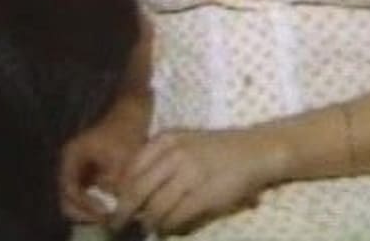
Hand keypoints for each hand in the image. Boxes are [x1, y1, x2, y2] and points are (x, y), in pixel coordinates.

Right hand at [59, 94, 150, 222]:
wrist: (132, 111)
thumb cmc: (124, 130)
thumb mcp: (122, 158)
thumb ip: (116, 184)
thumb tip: (116, 207)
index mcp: (71, 157)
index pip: (70, 190)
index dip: (85, 205)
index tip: (105, 213)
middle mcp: (69, 164)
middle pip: (67, 198)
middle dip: (84, 212)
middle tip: (104, 220)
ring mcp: (78, 168)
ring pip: (76, 198)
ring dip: (89, 210)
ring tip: (108, 217)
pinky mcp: (89, 172)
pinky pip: (86, 193)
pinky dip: (96, 203)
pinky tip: (111, 208)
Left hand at [110, 128, 277, 234]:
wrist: (255, 151)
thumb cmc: (216, 149)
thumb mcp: (183, 143)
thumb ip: (158, 160)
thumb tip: (129, 190)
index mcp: (166, 139)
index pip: (132, 168)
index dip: (120, 191)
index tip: (114, 204)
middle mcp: (174, 154)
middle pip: (138, 190)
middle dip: (123, 212)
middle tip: (116, 225)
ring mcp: (190, 174)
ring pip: (156, 207)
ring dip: (148, 222)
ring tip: (147, 228)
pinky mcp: (204, 195)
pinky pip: (176, 217)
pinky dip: (167, 227)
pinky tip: (166, 230)